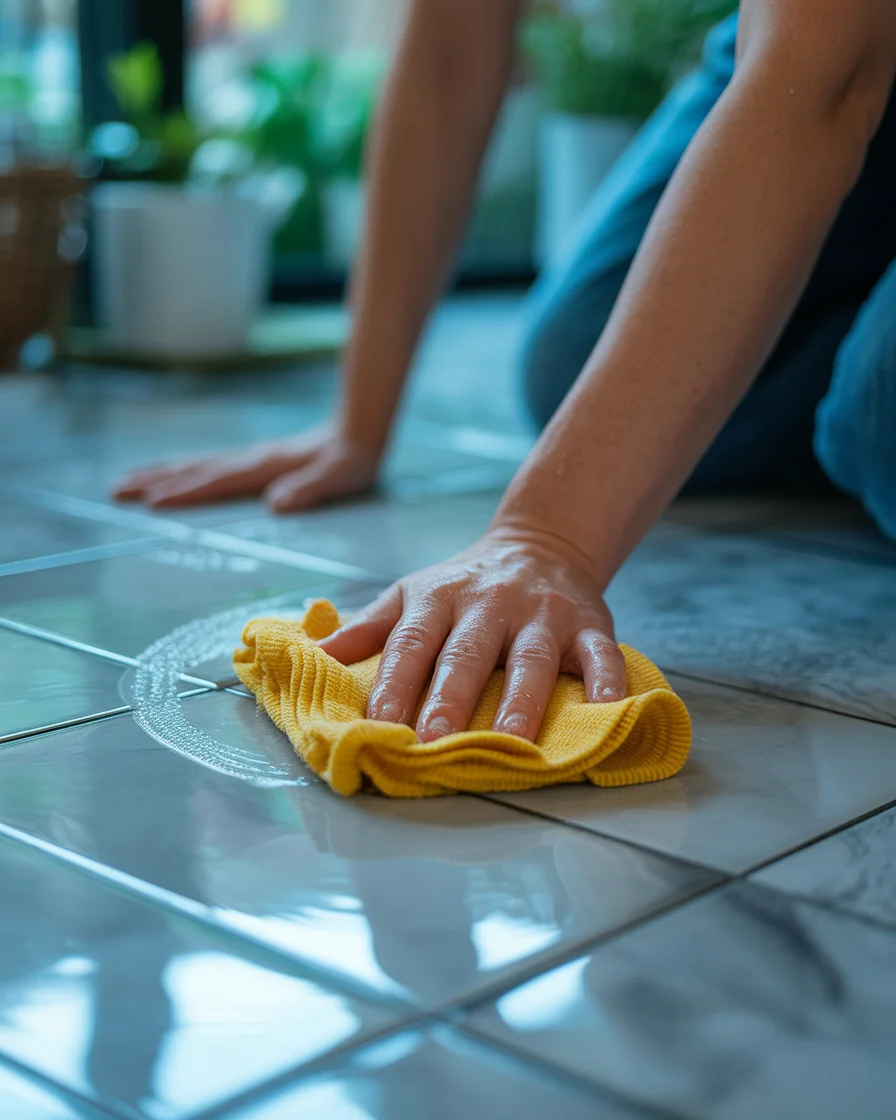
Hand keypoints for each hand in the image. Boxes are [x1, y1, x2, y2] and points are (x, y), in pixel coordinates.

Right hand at [112, 423, 379, 511]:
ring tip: (124, 481)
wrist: (357, 429)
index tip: (153, 502)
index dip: (186, 492)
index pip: (218, 481)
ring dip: (158, 473)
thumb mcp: (337, 477)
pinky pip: (206, 464)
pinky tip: (167, 475)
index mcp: (265, 466)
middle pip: (193, 469)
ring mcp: (248, 457)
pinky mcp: (251, 460)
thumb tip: (277, 503)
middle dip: (153, 480)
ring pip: (194, 464)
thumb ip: (309, 489)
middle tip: (115, 490)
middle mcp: (250, 459)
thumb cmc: (350, 460)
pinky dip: (179, 469)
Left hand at [320, 527, 626, 742]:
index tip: (376, 724)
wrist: (540, 545)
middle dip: (450, 697)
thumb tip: (314, 658)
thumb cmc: (464, 584)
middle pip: (467, 653)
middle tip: (435, 740)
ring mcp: (541, 615)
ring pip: (532, 658)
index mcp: (438, 598)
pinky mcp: (589, 624)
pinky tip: (607, 711)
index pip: (410, 644)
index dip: (393, 684)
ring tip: (511, 741)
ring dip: (522, 700)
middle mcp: (489, 604)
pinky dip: (608, 683)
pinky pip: (601, 655)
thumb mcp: (410, 595)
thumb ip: (367, 629)